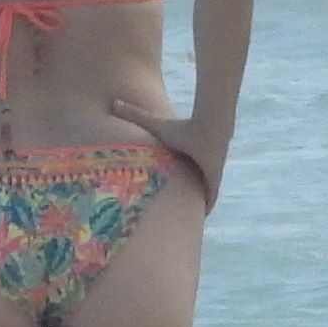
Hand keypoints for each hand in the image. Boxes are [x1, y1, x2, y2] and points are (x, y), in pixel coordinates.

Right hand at [110, 97, 226, 211]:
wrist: (209, 127)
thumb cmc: (183, 126)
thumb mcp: (155, 125)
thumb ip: (135, 115)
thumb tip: (112, 102)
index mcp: (184, 159)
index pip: (178, 174)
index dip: (171, 184)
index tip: (161, 194)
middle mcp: (196, 168)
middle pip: (188, 188)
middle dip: (181, 199)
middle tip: (168, 213)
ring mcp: (208, 175)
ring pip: (199, 196)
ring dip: (193, 207)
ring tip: (183, 224)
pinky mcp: (215, 181)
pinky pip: (210, 200)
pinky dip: (206, 208)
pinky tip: (199, 221)